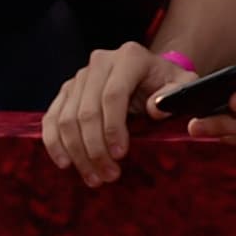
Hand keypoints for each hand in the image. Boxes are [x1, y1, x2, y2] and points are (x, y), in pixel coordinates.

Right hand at [41, 41, 183, 187]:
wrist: (151, 73)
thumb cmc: (169, 83)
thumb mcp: (183, 84)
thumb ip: (175, 94)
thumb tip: (155, 108)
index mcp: (129, 57)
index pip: (113, 95)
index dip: (113, 128)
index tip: (120, 155)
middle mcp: (99, 63)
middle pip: (87, 111)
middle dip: (95, 148)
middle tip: (108, 175)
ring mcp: (79, 77)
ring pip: (67, 119)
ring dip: (77, 153)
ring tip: (94, 177)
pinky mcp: (66, 91)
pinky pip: (51, 119)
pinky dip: (55, 143)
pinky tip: (66, 164)